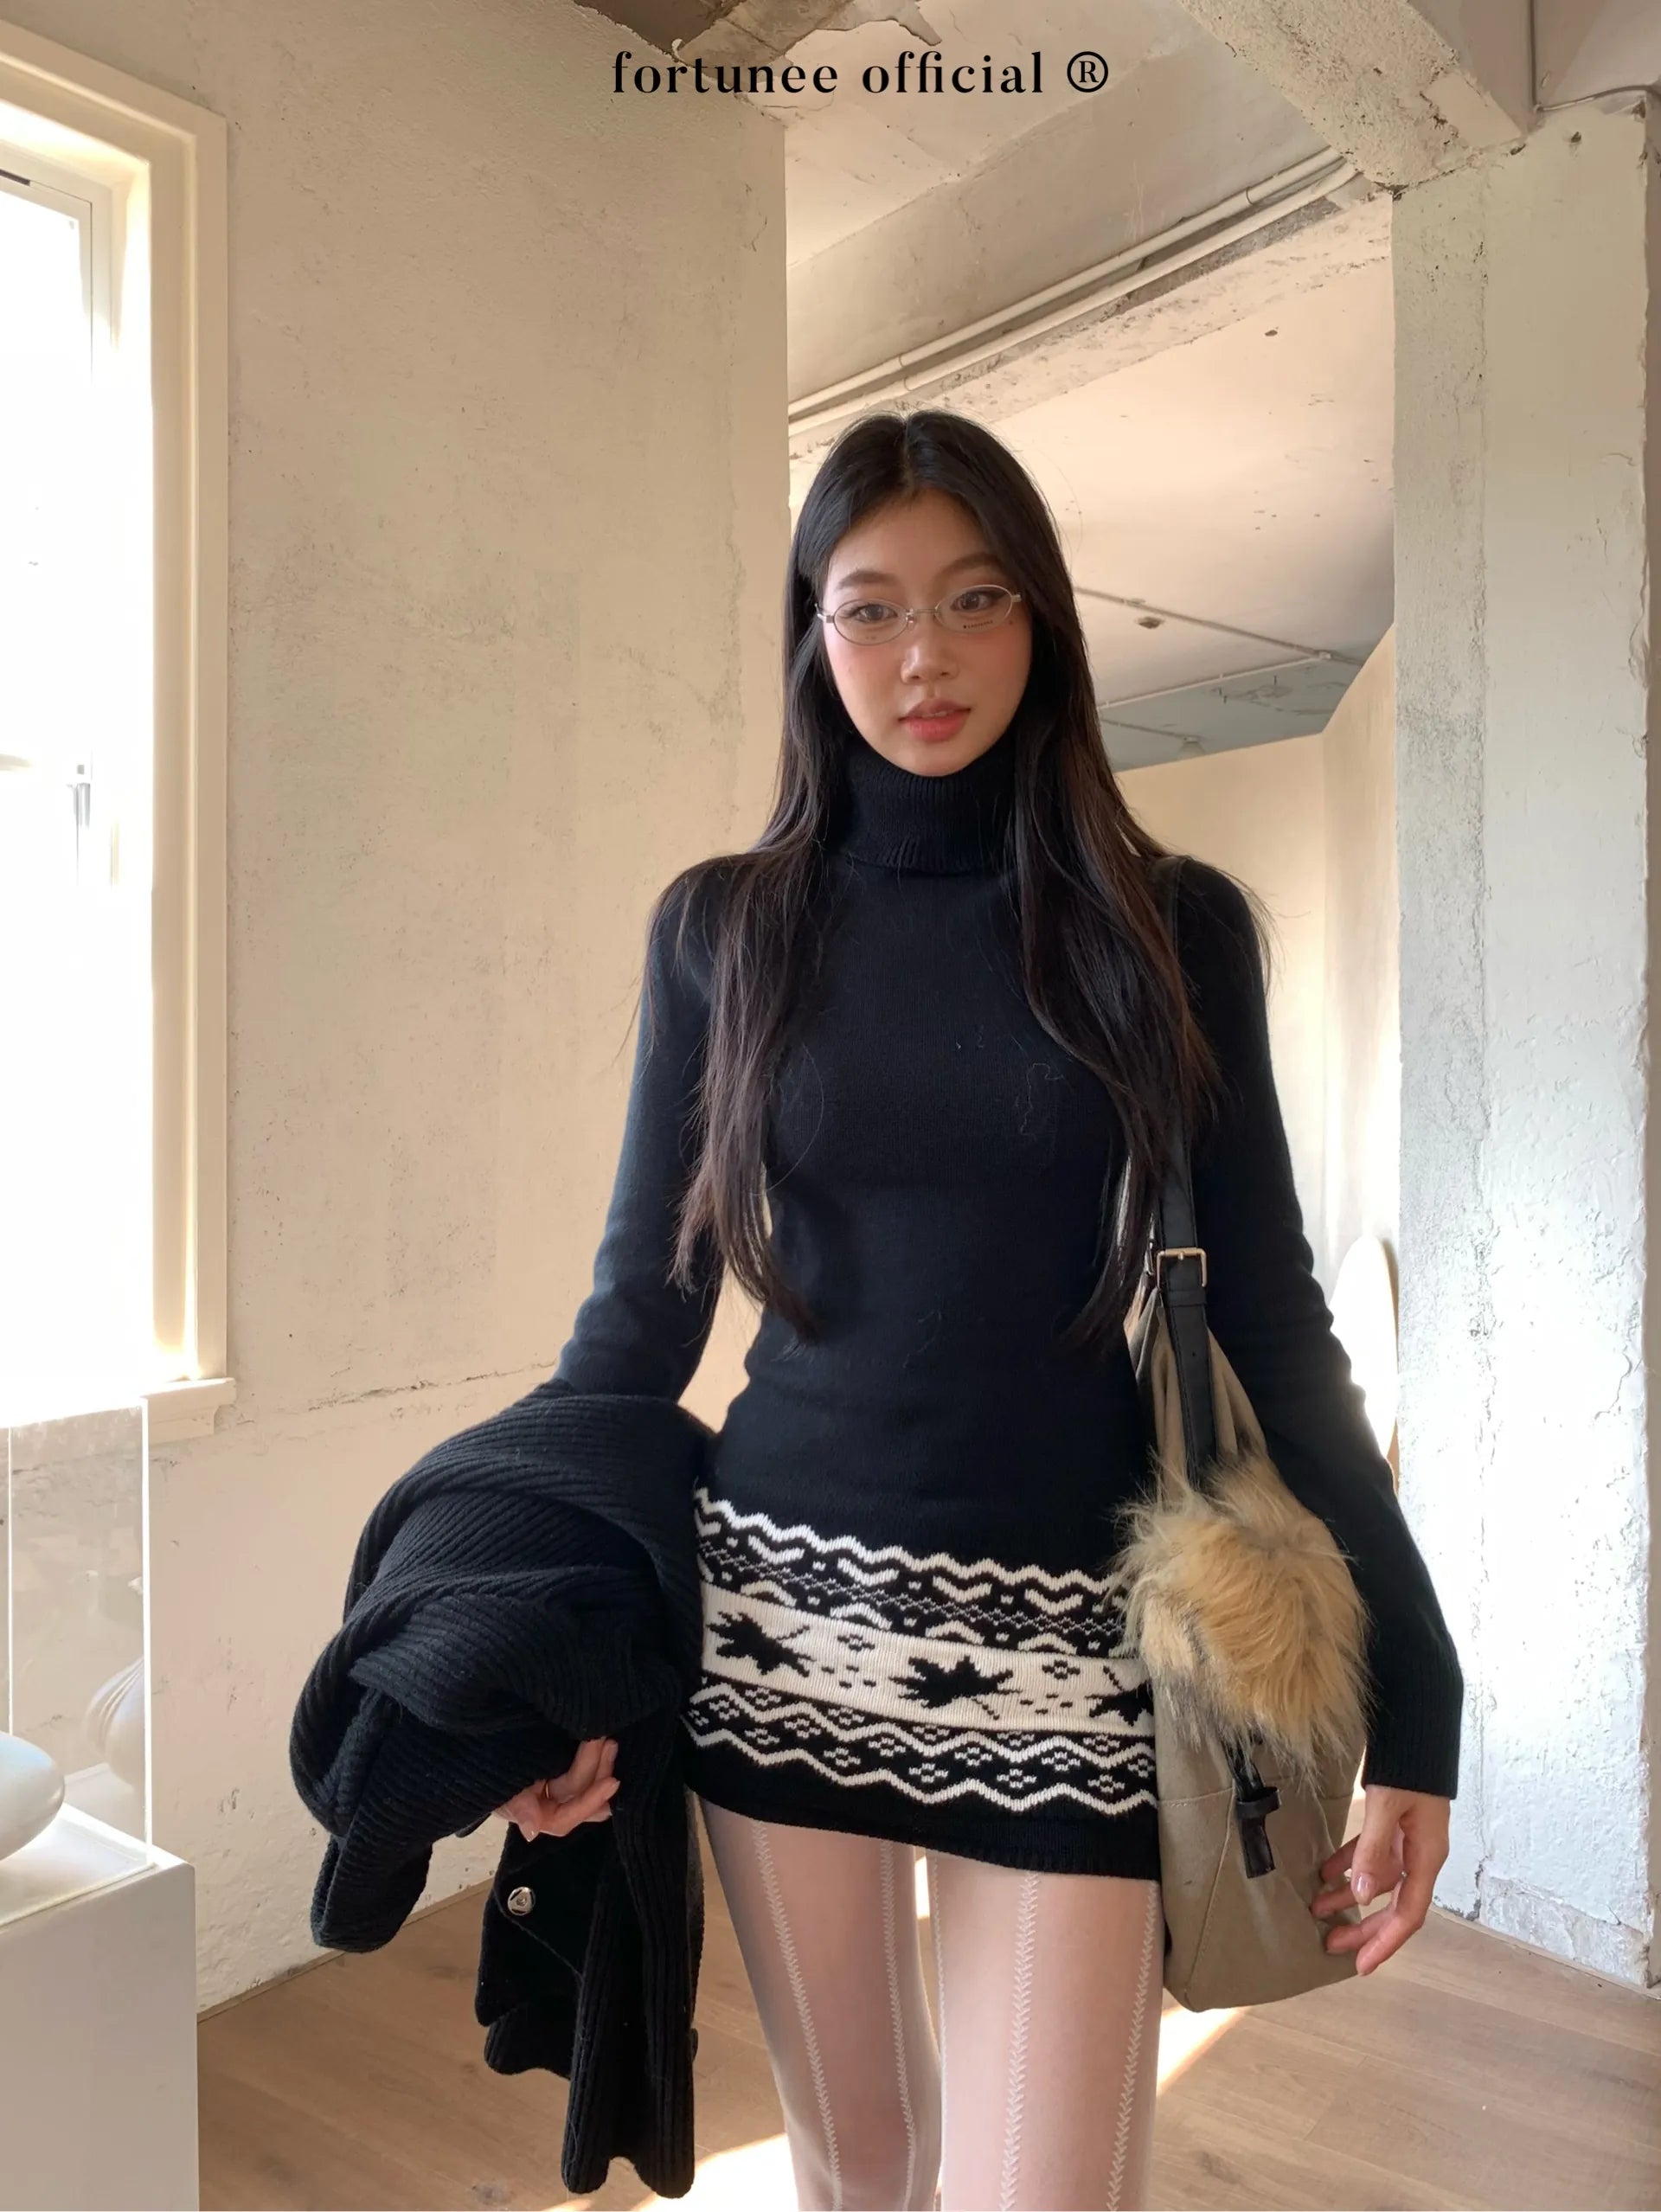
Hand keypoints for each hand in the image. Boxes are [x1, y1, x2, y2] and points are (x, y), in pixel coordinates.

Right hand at [494, 1737, 619, 1840]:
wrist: (477, 1746)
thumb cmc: (485, 1772)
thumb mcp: (501, 1790)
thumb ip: (519, 1808)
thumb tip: (531, 1832)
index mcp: (536, 1815)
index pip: (565, 1818)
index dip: (588, 1803)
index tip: (612, 1782)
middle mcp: (550, 1803)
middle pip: (580, 1797)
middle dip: (597, 1773)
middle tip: (609, 1744)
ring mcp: (556, 1781)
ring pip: (585, 1779)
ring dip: (599, 1760)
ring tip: (608, 1739)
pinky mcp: (561, 1759)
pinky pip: (582, 1763)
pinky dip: (595, 1756)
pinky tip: (606, 1743)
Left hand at [1310, 1783, 1449, 1974]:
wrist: (1416, 1728)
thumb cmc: (1409, 1768)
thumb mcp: (1389, 1807)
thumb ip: (1375, 1850)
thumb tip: (1363, 1896)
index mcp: (1426, 1857)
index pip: (1407, 1914)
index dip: (1385, 1942)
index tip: (1361, 1966)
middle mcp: (1419, 1854)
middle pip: (1392, 1904)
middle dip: (1363, 1927)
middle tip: (1330, 1945)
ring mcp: (1406, 1839)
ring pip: (1377, 1880)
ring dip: (1348, 1894)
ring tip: (1316, 1909)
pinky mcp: (1392, 1823)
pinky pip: (1369, 1853)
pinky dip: (1348, 1863)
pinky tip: (1324, 1871)